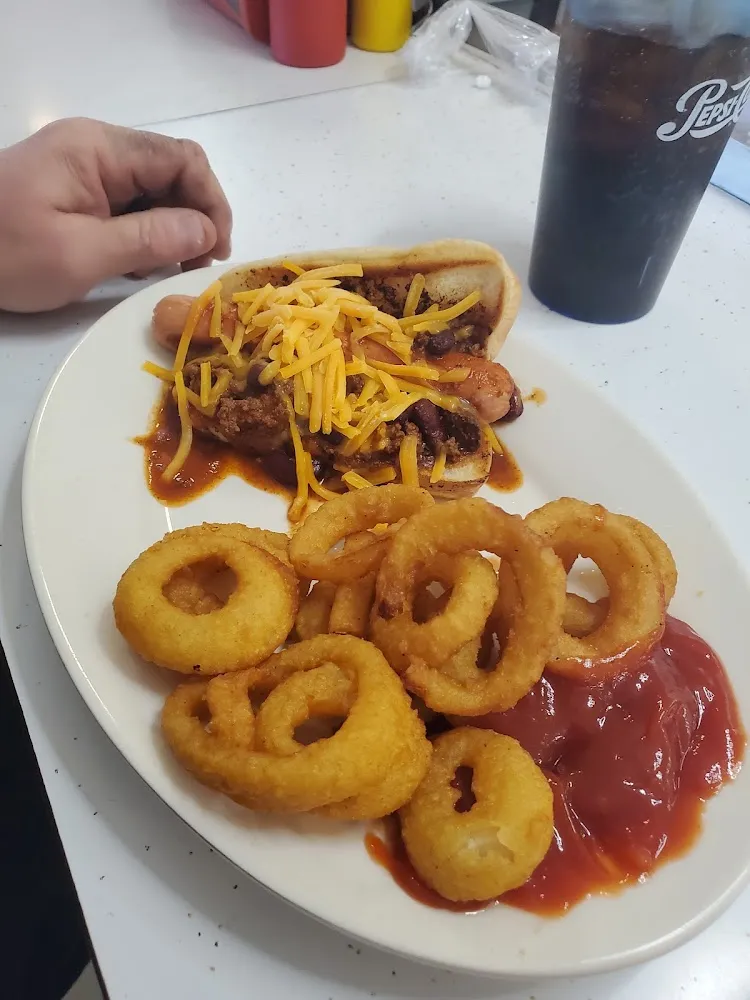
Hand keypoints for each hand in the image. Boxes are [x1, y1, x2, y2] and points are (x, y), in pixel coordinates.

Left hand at [0, 118, 232, 311]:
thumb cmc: (5, 255)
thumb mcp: (81, 255)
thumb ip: (149, 239)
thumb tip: (207, 232)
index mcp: (98, 149)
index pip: (181, 160)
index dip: (211, 204)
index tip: (216, 254)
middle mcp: (97, 148)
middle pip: (173, 171)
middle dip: (195, 217)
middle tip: (196, 268)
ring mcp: (85, 168)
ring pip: (154, 190)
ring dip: (173, 229)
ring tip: (168, 272)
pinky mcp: (77, 191)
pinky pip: (129, 204)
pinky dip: (146, 233)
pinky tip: (140, 265)